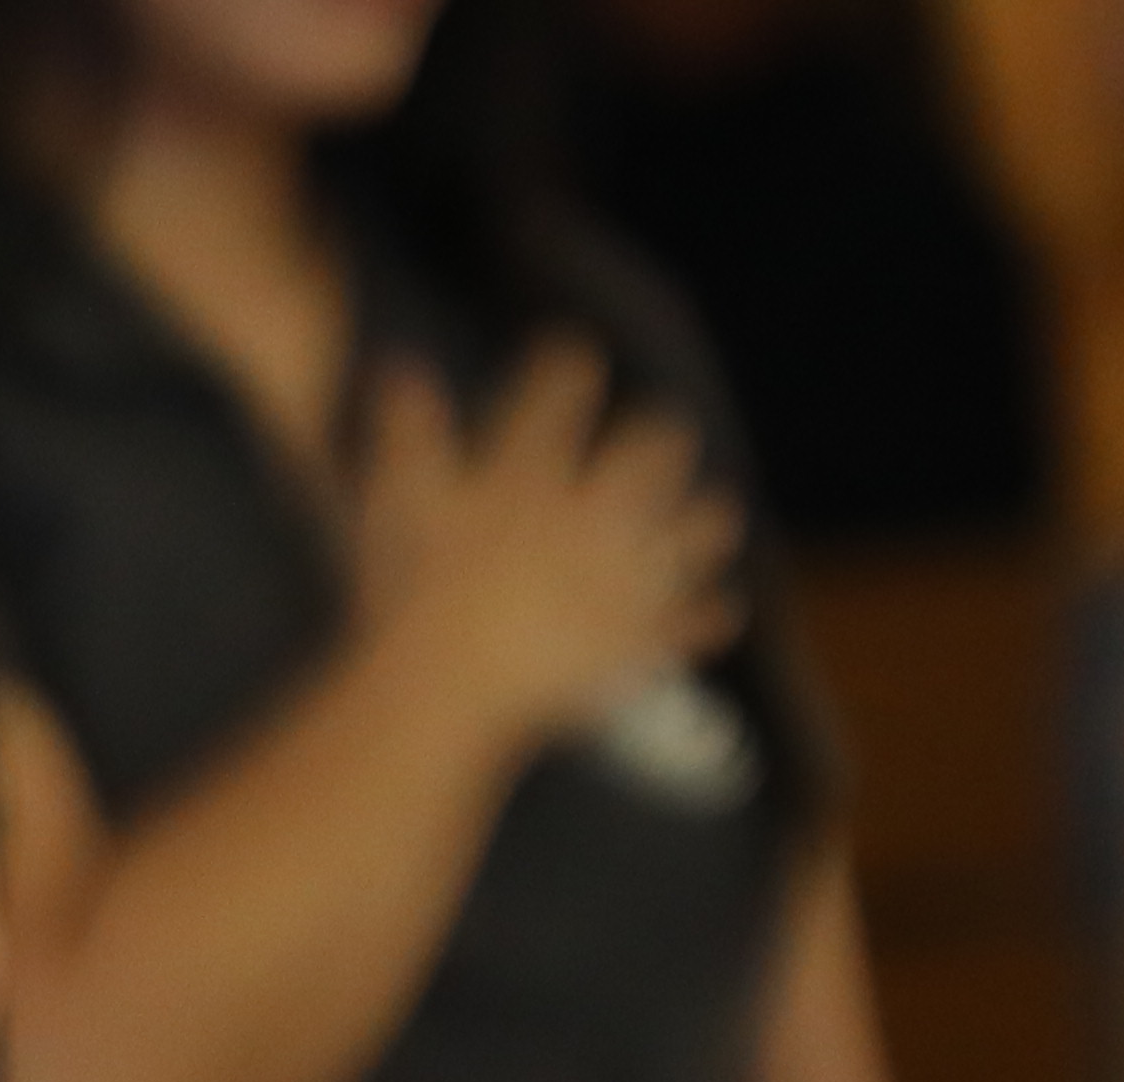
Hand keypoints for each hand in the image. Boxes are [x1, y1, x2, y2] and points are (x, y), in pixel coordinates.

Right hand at [349, 340, 742, 779]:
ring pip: (692, 533)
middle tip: (666, 435)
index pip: (560, 395)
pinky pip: (688, 625)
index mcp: (531, 471)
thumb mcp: (397, 500)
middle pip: (651, 452)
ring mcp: (622, 574)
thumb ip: (408, 432)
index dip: (569, 370)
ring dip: (705, 522)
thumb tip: (401, 366)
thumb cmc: (413, 589)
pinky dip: (708, 617)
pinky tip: (725, 609)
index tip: (575, 360)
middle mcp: (592, 510)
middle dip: (661, 439)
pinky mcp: (636, 638)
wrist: (452, 679)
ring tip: (717, 515)